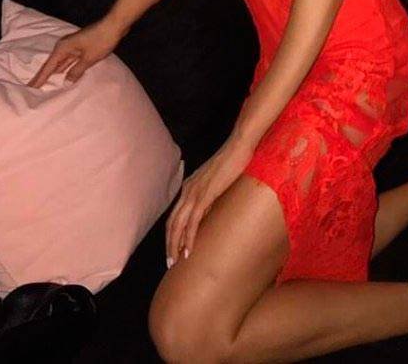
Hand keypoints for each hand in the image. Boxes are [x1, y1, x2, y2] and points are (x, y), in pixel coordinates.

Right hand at [26, 15, 127, 87]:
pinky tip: (63, 77)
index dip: (39, 79)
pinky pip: (68, 62)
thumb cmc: (101, 40)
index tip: (29, 88)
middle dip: (43, 77)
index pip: (48, 67)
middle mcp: (64, 47)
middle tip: (32, 90)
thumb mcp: (88, 59)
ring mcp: (72, 47)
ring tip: (45, 87)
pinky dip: (65, 70)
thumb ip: (76, 71)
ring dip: (54, 74)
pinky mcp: (80, 49)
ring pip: (60, 64)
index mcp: (62, 48)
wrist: (114, 26)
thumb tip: (66, 83)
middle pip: (51, 66)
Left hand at [165, 135, 254, 266]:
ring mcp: (195, 192)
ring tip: (177, 261)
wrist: (238, 147)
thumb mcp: (217, 181)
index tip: (173, 248)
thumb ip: (210, 195)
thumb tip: (208, 211)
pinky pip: (192, 221)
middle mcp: (188, 189)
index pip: (174, 214)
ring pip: (178, 224)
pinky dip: (188, 237)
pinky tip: (189, 250)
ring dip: (175, 244)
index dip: (172, 233)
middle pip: (171, 222)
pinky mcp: (205, 195)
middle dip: (169, 243)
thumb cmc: (232, 161)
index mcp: (189, 186)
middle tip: (170, 262)